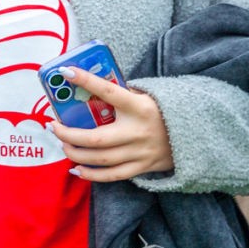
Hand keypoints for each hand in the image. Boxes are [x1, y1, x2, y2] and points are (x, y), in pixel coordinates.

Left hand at [50, 67, 174, 180]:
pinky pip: (113, 175)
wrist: (195, 136)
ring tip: (61, 144)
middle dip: (69, 134)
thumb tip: (85, 84)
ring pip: (101, 159)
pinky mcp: (143, 167)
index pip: (109, 91)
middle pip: (97, 138)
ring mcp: (140, 152)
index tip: (65, 72)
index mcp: (138, 106)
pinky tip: (76, 169)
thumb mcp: (144, 97)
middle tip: (53, 126)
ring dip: (75, 153)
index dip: (87, 81)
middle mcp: (138, 131)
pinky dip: (92, 175)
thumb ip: (119, 94)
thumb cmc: (159, 112)